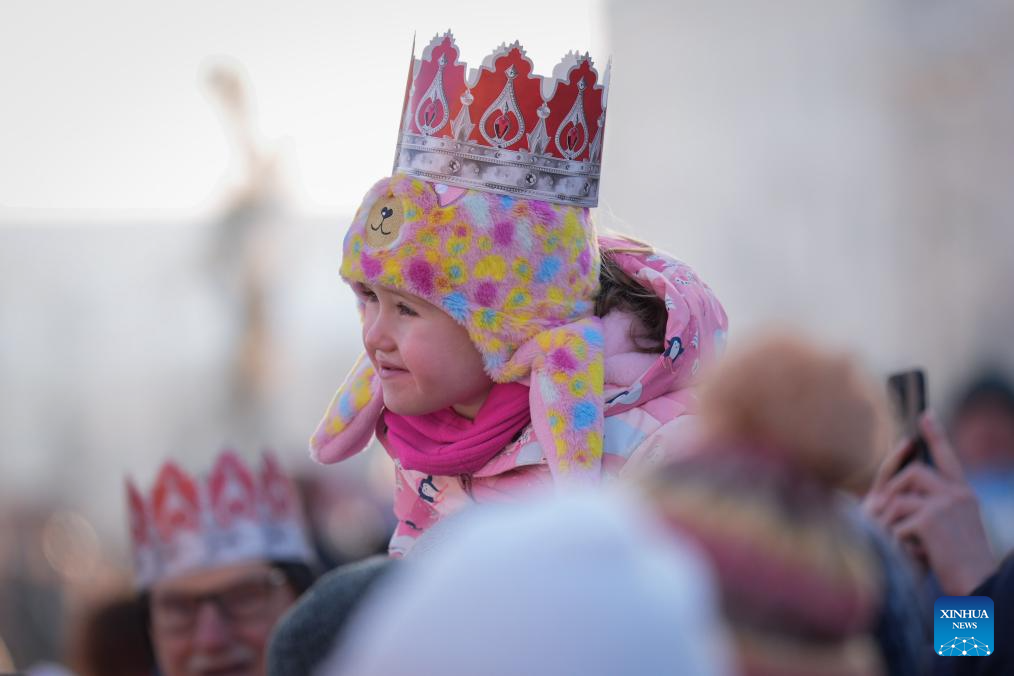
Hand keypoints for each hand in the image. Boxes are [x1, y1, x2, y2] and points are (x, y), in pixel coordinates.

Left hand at [863, 411, 996, 595]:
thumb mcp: (957, 524)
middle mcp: (957, 494)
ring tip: (910, 541)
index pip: (947, 457)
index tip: (924, 414)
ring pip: (899, 498)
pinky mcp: (929, 520)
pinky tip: (916, 553)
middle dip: (896, 491)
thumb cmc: (962, 559)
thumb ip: (939, 503)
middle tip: (892, 512)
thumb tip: (904, 485)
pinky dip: (899, 540)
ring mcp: (944, 505)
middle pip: (912, 473)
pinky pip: (897, 523)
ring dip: (895, 522)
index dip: (935, 435)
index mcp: (964, 493)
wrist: (978, 584)